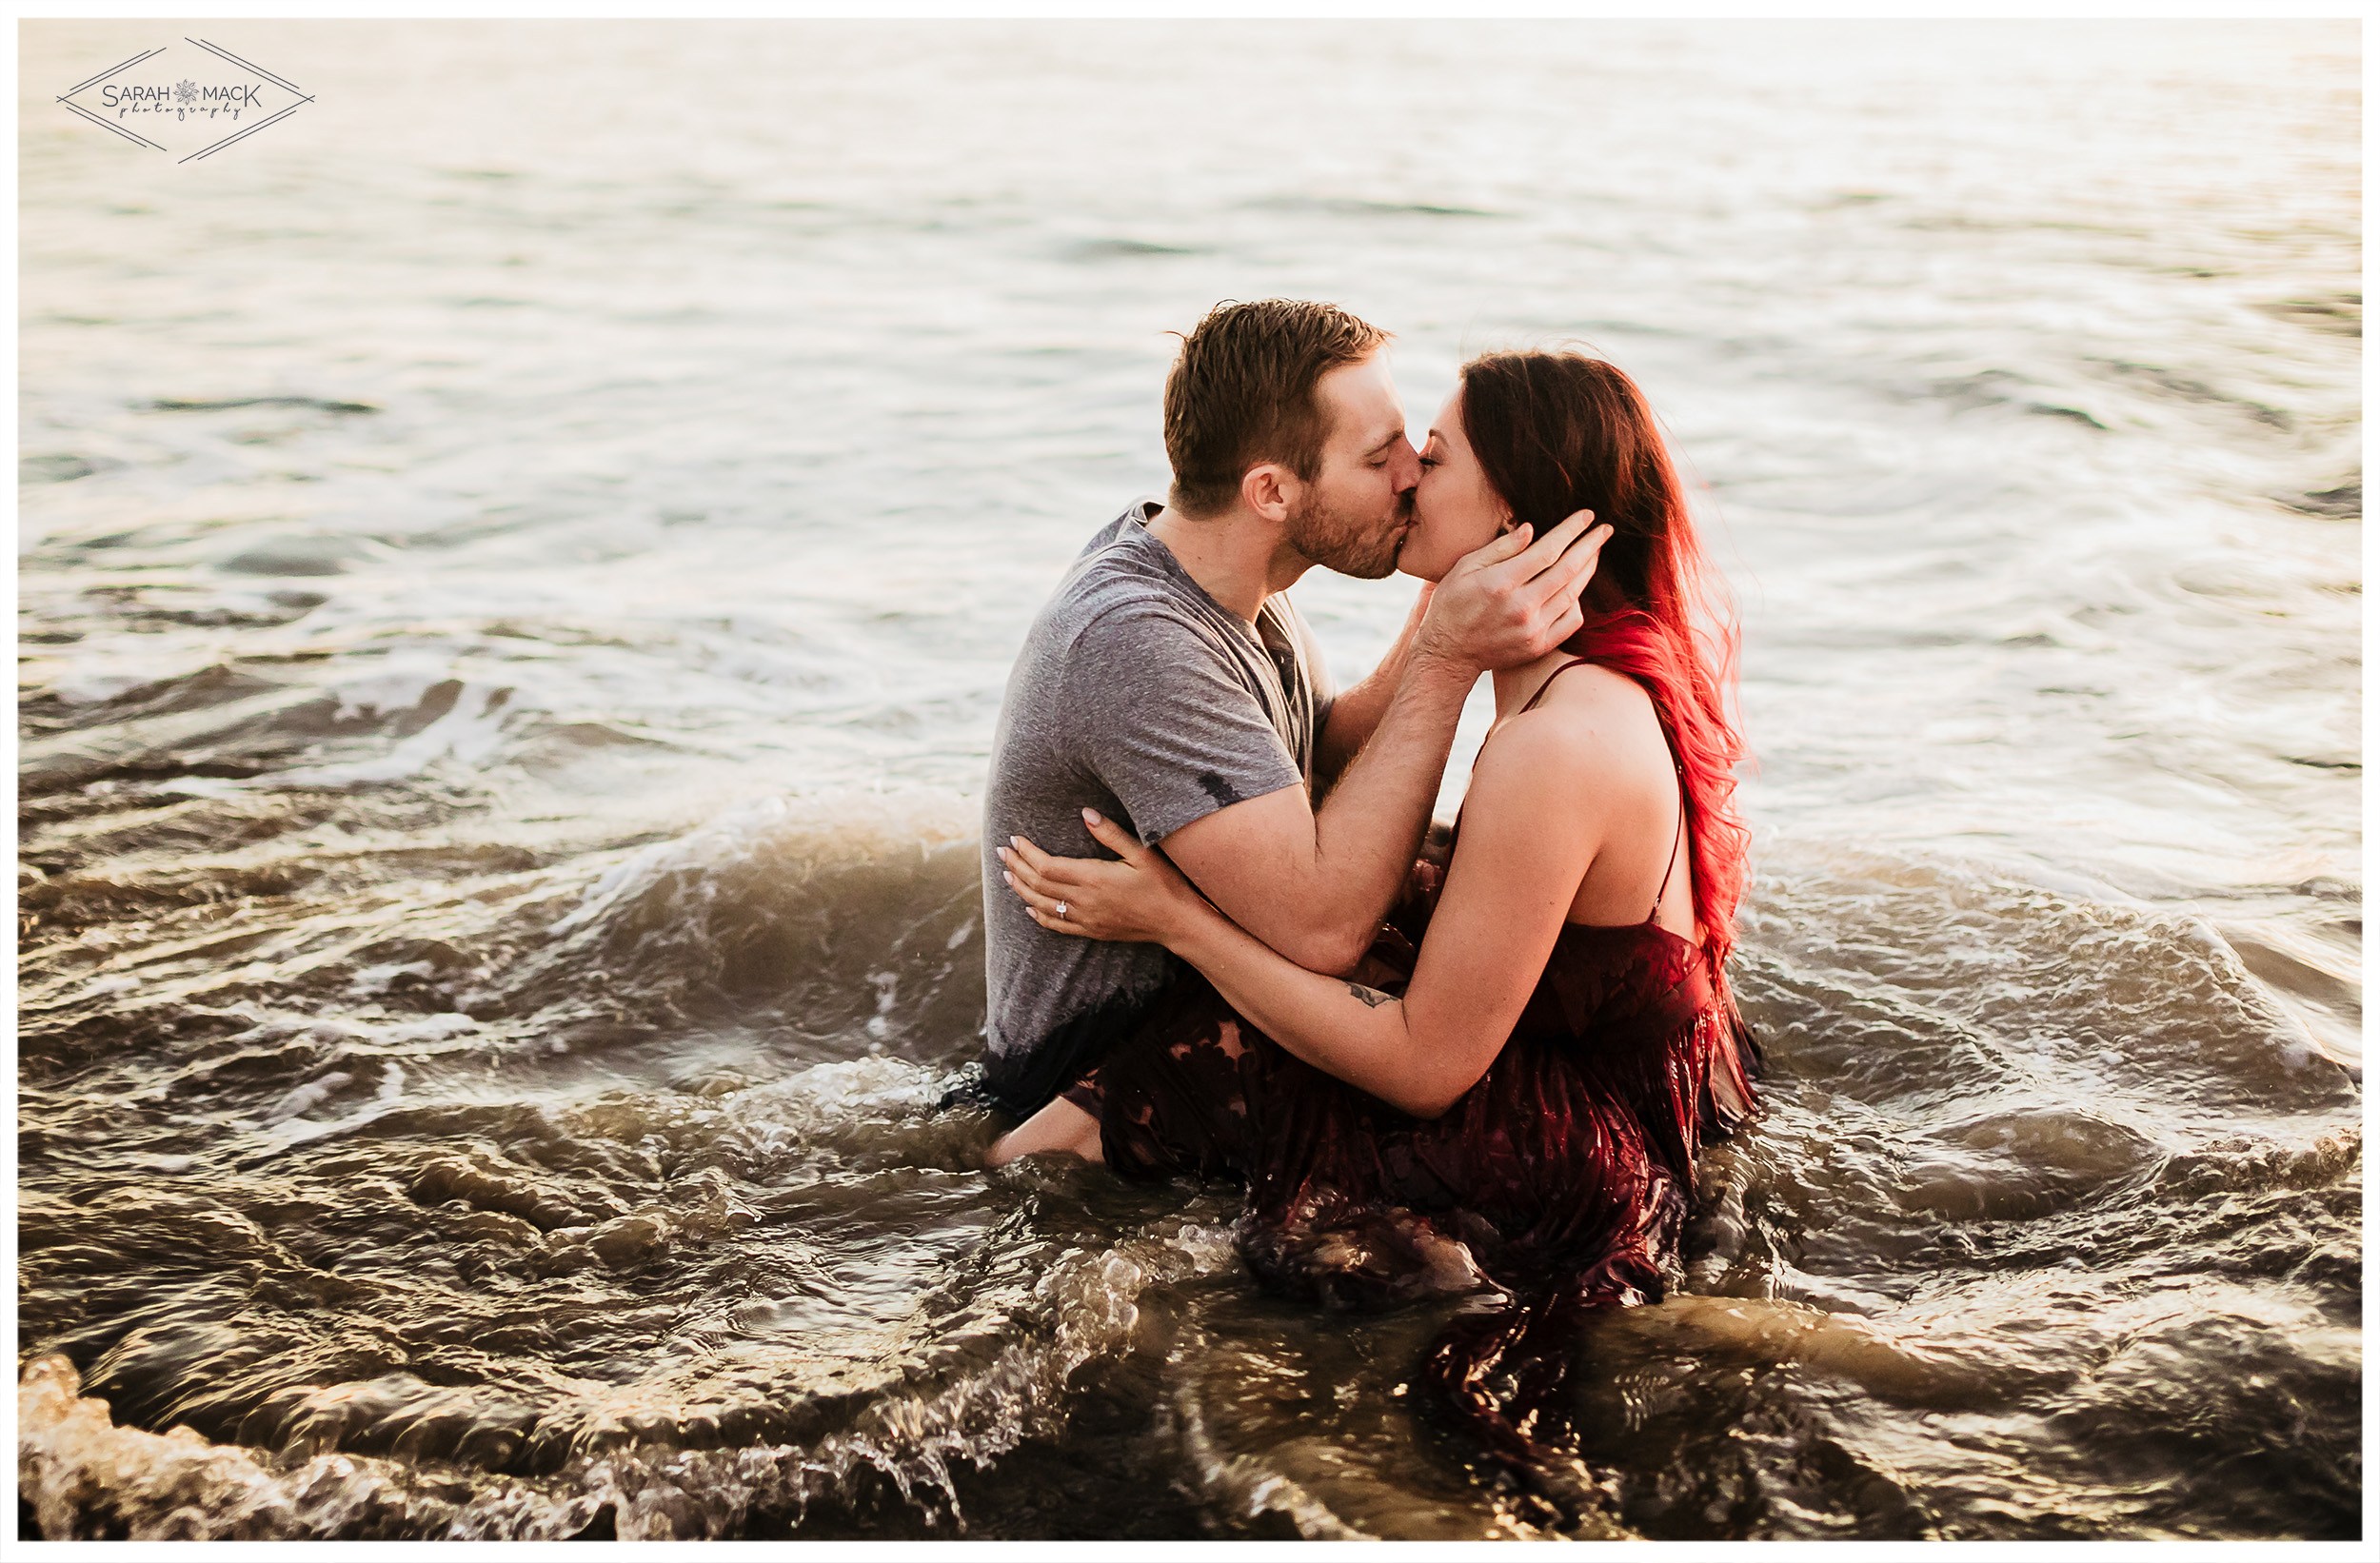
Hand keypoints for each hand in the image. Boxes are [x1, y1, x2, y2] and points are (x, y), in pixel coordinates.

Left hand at [997, 809, 1207, 946]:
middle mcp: (1084, 901)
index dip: (1026, 853)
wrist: (1177, 923)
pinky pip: (1057, 926)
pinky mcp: (1092, 931)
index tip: (1014, 840)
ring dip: (1021, 889)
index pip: (1047, 866)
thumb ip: (1110, 834)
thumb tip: (1085, 813)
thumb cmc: (1163, 884)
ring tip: (1007, 874)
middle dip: (1017, 867)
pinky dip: (1038, 916)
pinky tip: (1029, 908)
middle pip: (1038, 884)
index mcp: (1093, 878)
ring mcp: (1086, 919)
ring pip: (1042, 905)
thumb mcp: (1141, 853)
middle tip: (1001, 852)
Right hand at [1414, 509, 1611, 673]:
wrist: (1448, 654)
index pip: (1548, 550)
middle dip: (1591, 545)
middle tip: (1605, 529)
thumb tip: (1530, 529)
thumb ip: (1499, 549)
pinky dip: (1578, 600)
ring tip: (1595, 552)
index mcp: (1502, 583)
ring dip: (1588, 569)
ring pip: (1573, 593)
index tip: (1587, 516)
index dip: (1571, 530)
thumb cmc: (1451, 605)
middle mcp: (1521, 607)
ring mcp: (1533, 629)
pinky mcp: (1539, 646)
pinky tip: (1577, 586)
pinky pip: (1571, 620)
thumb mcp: (1464, 568)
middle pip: (1568, 570)